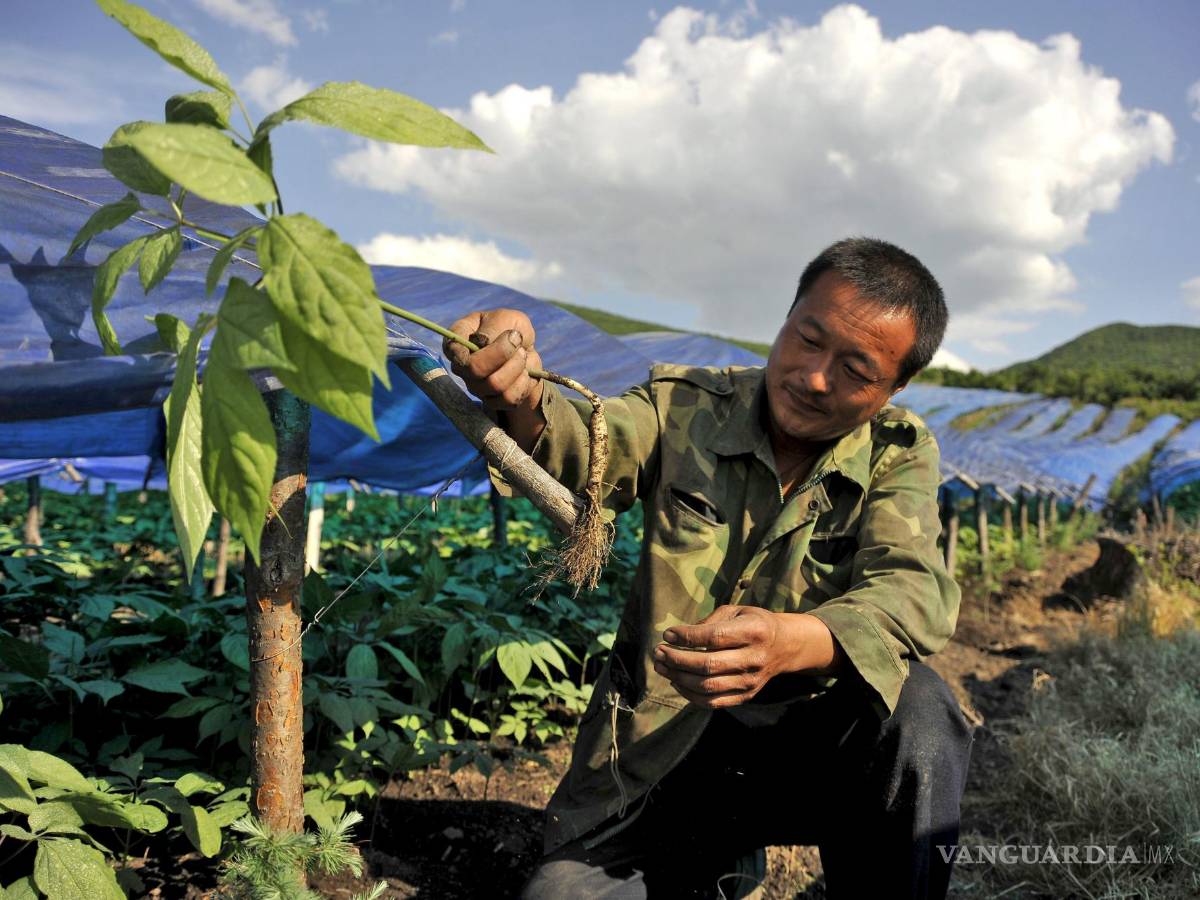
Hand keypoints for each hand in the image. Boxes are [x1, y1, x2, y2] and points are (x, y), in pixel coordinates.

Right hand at [444, 308, 544, 413]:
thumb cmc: (510, 329)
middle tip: (516, 339)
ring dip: (516, 365)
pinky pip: (509, 399)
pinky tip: (524, 372)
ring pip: (495, 384)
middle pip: (475, 369)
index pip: (452, 350)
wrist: (526, 350)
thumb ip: (493, 326)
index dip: (471, 347)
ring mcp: (476, 388)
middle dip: (503, 352)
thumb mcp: (504, 318)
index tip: (492, 338)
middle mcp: (462, 368)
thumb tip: (482, 343)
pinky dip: (524, 382)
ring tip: (522, 354)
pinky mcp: (493, 402)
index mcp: (457, 343)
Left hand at [652, 606, 839, 707]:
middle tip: (658, 652)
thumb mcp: (737, 611)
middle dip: (677, 660)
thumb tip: (678, 636)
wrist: (784, 646)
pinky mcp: (746, 696)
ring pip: (707, 687)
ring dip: (678, 678)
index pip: (714, 637)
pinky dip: (690, 694)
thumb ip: (710, 621)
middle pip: (708, 665)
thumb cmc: (753, 623)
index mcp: (754, 631)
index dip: (687, 637)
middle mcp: (754, 658)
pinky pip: (713, 702)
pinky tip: (676, 681)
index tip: (668, 635)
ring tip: (661, 666)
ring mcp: (750, 681)